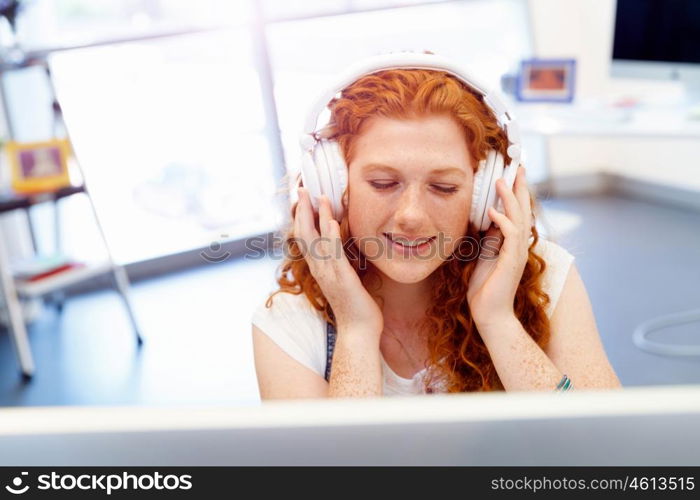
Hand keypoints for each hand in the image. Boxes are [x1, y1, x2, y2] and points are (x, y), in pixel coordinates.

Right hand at [294, 187, 382, 335]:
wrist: (359, 332)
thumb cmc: (356, 307)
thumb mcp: (345, 279)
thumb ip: (340, 263)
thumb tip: (343, 249)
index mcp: (319, 269)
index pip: (305, 238)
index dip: (302, 218)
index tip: (303, 199)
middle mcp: (319, 269)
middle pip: (304, 235)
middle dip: (303, 211)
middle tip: (302, 189)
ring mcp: (329, 274)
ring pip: (317, 240)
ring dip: (317, 216)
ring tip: (318, 196)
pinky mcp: (342, 278)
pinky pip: (334, 253)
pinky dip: (332, 235)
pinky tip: (333, 221)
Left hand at [467, 166, 531, 329]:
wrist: (489, 313)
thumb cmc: (484, 287)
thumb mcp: (483, 256)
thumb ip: (489, 238)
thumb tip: (488, 219)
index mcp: (512, 244)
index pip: (517, 213)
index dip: (516, 193)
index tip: (512, 174)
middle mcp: (519, 246)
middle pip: (523, 210)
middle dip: (520, 187)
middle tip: (517, 166)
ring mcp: (517, 253)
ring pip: (519, 218)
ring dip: (510, 198)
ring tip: (502, 180)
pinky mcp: (512, 261)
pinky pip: (510, 236)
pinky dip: (503, 221)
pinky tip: (493, 211)